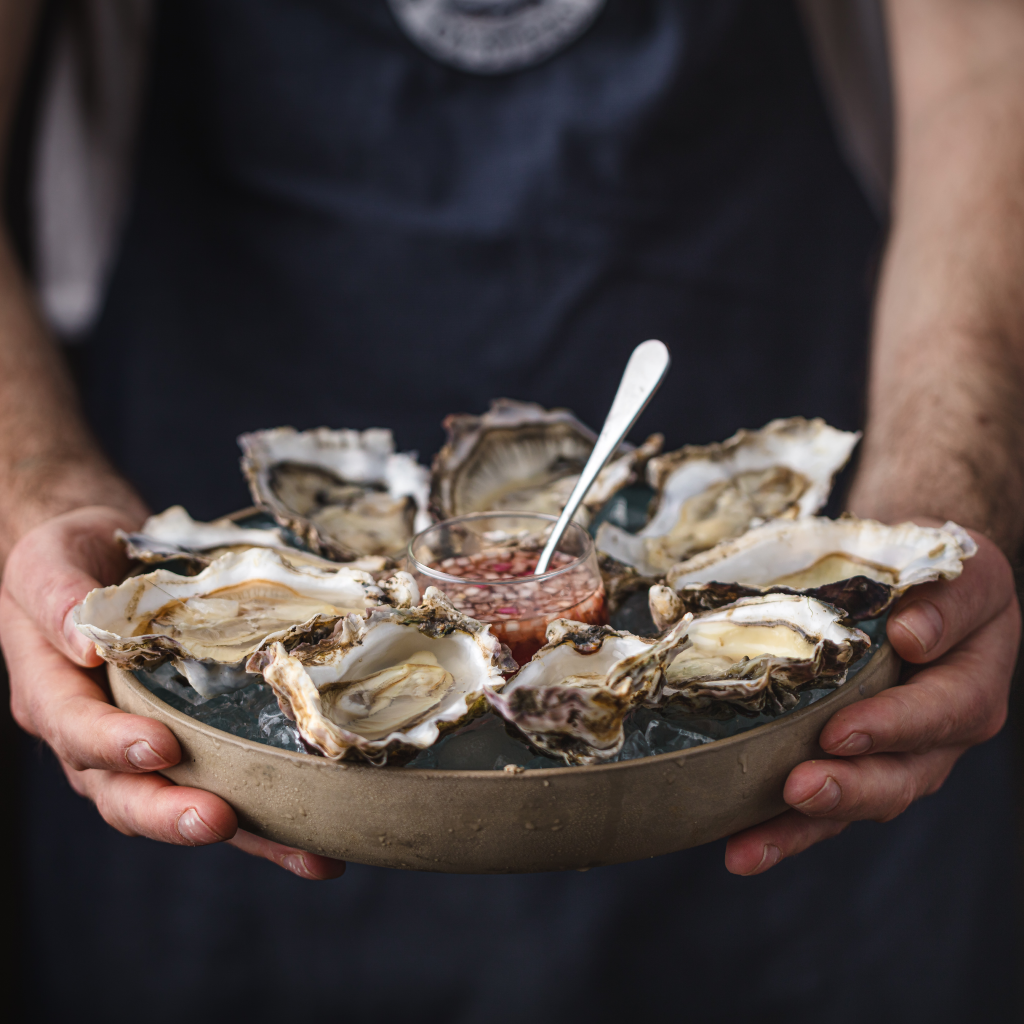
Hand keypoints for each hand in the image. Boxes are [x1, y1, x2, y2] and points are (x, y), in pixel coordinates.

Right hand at [2, 506, 344, 879]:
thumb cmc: (69, 554)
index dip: (113, 745)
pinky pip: (225, 781)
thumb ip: (58, 597)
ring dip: (241, 835)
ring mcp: (144, 743)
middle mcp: (94, 734)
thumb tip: (87, 644)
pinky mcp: (193, 738)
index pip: (75, 730)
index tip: (160, 747)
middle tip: (221, 822)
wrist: (103, 553)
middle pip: (123, 792)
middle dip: (171, 813)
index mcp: (53, 694)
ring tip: (303, 854)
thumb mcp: (48, 560)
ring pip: (182, 802)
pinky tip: (320, 835)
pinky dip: (269, 816)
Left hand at [724, 528, 1017, 874]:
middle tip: (798, 790)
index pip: (941, 713)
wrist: (916, 581)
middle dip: (848, 790)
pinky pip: (820, 807)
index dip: (893, 726)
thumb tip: (912, 636)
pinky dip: (780, 830)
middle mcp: (937, 737)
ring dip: (803, 828)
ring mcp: (892, 758)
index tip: (840, 731)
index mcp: (969, 687)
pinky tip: (736, 849)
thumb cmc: (936, 572)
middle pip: (900, 778)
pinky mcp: (850, 764)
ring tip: (749, 847)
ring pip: (855, 804)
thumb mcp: (961, 570)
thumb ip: (950, 600)